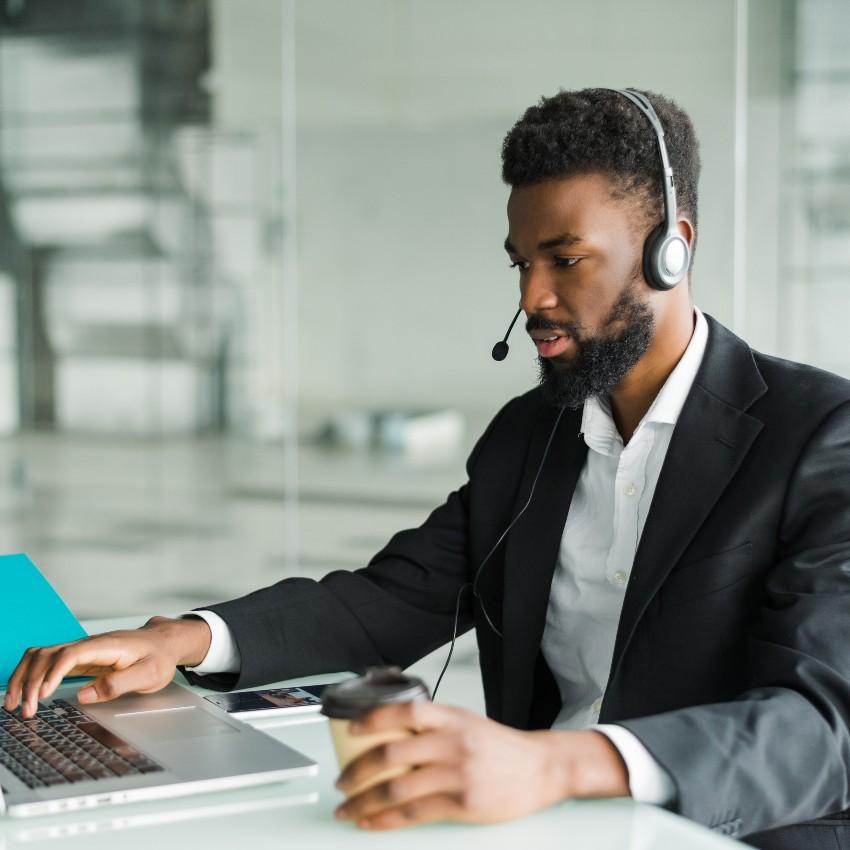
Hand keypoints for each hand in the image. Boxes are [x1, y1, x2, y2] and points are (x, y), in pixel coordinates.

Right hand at [3, 616, 211, 717]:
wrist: (165, 641)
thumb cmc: (159, 657)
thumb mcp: (149, 675)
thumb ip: (118, 684)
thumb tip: (85, 695)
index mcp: (107, 646)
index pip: (70, 654)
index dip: (52, 674)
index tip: (41, 696)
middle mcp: (90, 644)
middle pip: (48, 654)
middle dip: (31, 681)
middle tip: (26, 711)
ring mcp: (83, 649)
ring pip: (42, 655)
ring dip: (24, 677)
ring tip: (15, 704)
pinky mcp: (80, 657)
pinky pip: (47, 661)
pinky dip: (30, 675)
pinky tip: (25, 692)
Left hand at [334, 701, 629, 830]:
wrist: (541, 768)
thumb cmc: (500, 746)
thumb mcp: (465, 722)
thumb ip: (432, 727)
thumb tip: (388, 737)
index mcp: (451, 718)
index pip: (405, 712)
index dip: (374, 719)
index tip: (351, 730)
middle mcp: (452, 743)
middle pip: (392, 755)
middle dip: (358, 771)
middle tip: (341, 782)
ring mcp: (457, 774)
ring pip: (398, 789)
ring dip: (365, 801)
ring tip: (349, 808)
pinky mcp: (463, 804)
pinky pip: (415, 814)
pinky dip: (387, 820)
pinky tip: (373, 822)